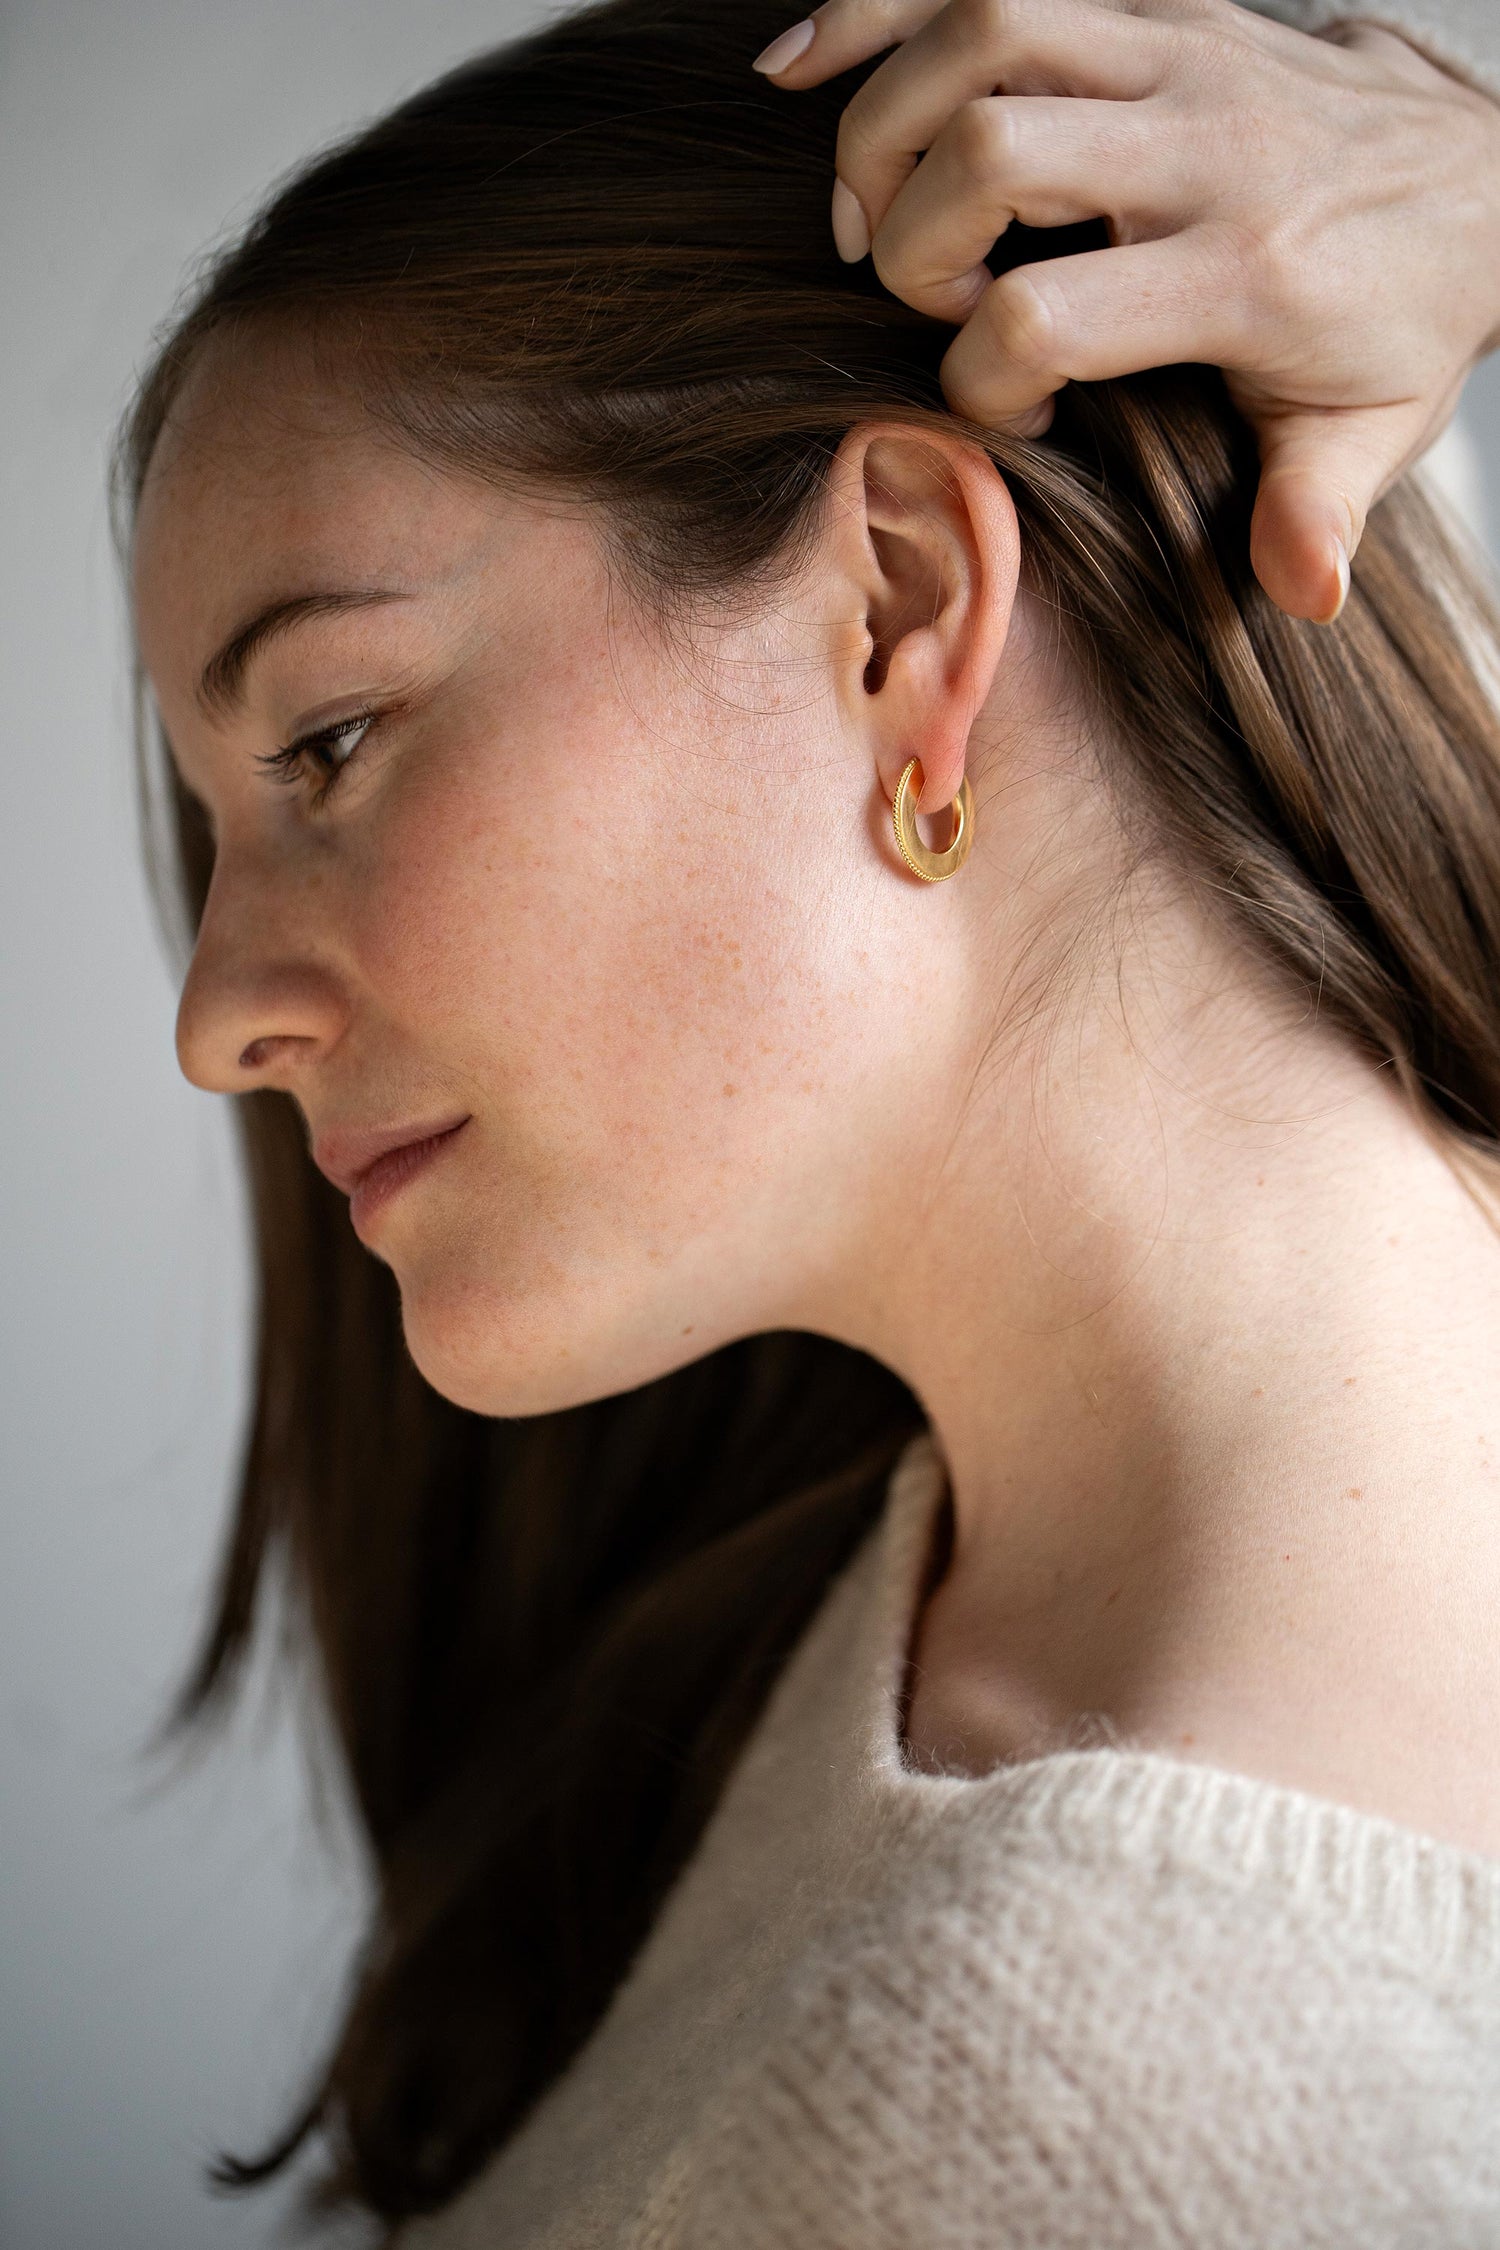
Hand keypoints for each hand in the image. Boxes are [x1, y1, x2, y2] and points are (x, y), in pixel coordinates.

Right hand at [753, 0, 1499, 623]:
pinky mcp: (1150, 8)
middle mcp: (1200, 145)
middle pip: (989, 148)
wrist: (1478, 172)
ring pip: (979, 33)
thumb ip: (1319, 513)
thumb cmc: (1394, 320)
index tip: (1022, 412)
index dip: (985, 379)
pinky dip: (875, 13)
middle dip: (914, 242)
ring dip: (882, 126)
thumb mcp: (1370, 432)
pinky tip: (801, 69)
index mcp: (1241, 270)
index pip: (1047, 312)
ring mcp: (1173, 55)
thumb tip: (1305, 594)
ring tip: (865, 217)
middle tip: (932, 303)